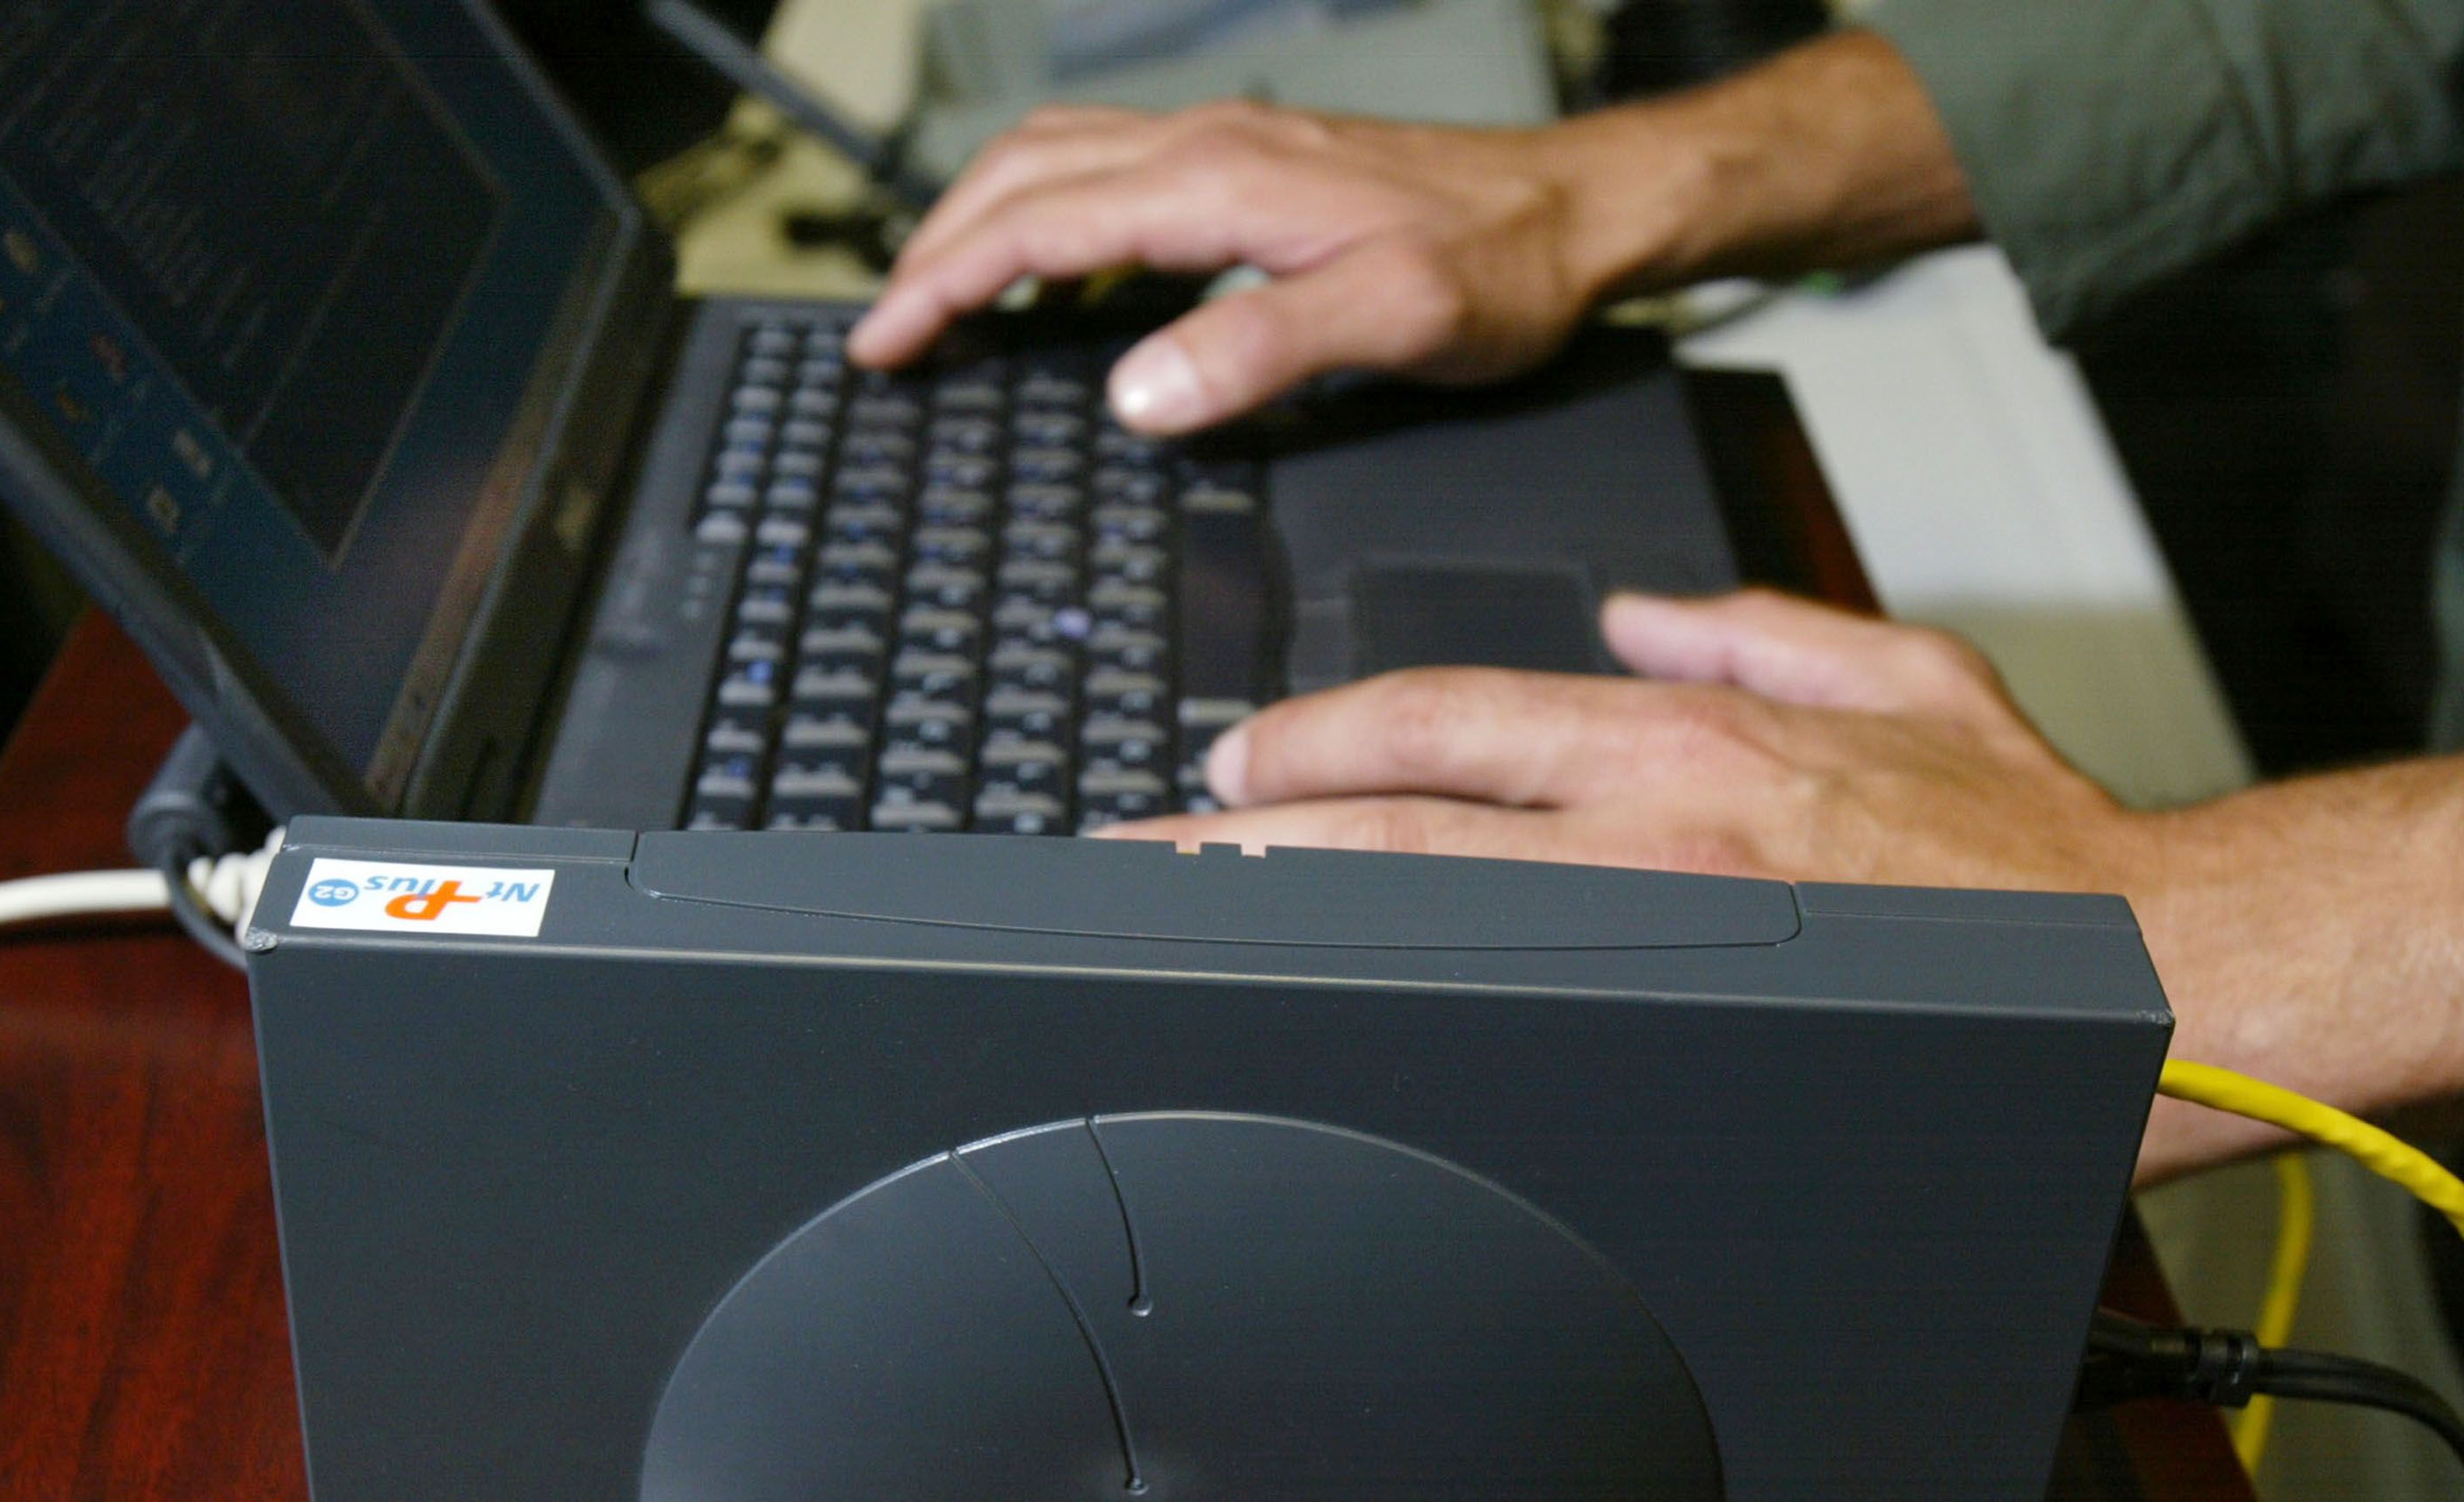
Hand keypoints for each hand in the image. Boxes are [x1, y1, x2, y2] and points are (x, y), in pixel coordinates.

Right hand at [848, 101, 1647, 433]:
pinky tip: (1057, 274)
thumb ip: (1259, 352)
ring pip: (1061, 161)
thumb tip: (1137, 393)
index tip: (884, 343)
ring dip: (982, 221)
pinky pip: (1114, 174)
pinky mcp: (1256, 168)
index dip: (944, 284)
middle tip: (882, 330)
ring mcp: (1230, 149)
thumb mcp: (1391, 319)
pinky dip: (1048, 217)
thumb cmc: (1504, 265)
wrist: (1581, 211)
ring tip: (936, 295)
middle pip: (1022, 175)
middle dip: (934, 249)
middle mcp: (1210, 147)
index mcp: (1219, 182)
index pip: (1034, 223)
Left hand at [1109, 591, 2273, 1174]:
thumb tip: (1638, 613)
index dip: (1311, 746)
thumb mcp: (1910, 683)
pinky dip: (1400, 1029)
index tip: (1231, 770)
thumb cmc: (2048, 852)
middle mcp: (1655, 826)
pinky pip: (1510, 1032)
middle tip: (1139, 861)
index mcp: (1689, 736)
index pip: (1442, 719)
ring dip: (1276, 924)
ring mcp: (1665, 941)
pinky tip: (1323, 1047)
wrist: (2171, 973)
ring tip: (1168, 942)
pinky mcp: (1704, 1045)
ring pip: (1417, 921)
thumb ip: (1757, 630)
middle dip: (1238, 837)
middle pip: (1388, 818)